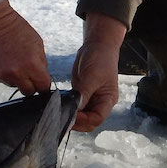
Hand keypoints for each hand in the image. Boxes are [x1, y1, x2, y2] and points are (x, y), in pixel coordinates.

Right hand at [0, 0, 51, 93]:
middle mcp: (16, 73)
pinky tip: (2, 59)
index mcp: (32, 65)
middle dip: (31, 85)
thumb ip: (41, 63)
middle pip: (28, 92)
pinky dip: (3, 73)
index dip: (43, 84)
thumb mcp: (37, 44)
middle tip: (28, 74)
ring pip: (13, 85)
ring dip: (16, 78)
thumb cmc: (17, 30)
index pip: (43, 87)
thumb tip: (42, 78)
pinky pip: (1, 79)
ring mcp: (1, 75)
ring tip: (12, 61)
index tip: (42, 81)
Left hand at [70, 12, 126, 131]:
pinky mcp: (81, 94)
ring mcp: (90, 99)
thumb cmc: (101, 59)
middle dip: (76, 122)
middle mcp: (100, 102)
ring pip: (80, 116)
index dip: (84, 120)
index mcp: (108, 100)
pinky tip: (58, 106)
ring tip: (58, 112)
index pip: (97, 119)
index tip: (71, 114)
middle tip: (61, 116)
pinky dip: (67, 108)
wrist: (97, 45)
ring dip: (70, 116)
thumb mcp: (92, 76)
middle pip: (88, 122)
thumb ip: (84, 93)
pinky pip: (74, 107)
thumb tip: (74, 109)